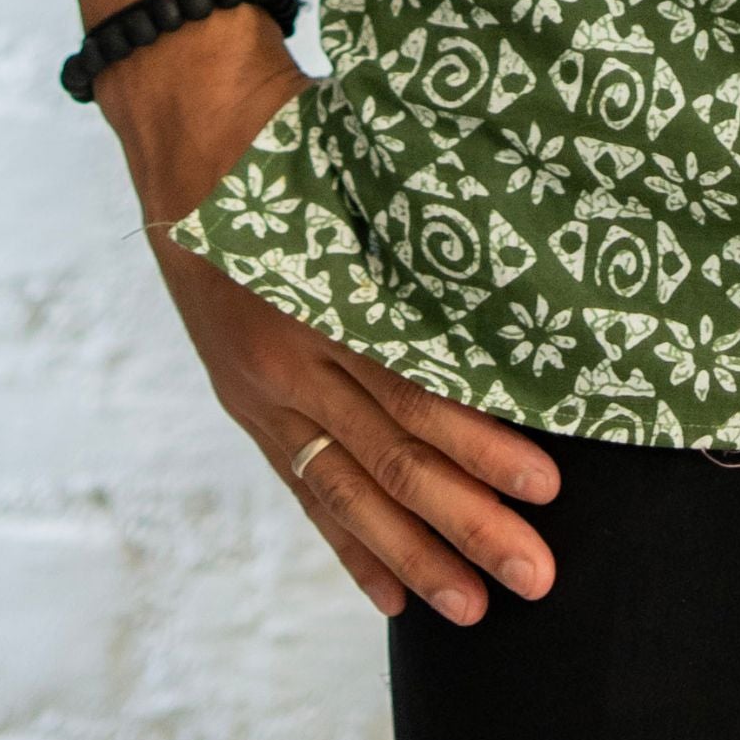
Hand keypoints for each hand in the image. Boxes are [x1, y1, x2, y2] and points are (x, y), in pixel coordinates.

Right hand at [101, 11, 560, 621]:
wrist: (192, 130)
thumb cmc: (299, 134)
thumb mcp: (366, 167)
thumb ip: (426, 231)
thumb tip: (522, 270)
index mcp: (325, 298)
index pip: (416, 391)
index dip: (482, 441)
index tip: (548, 480)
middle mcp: (290, 359)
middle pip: (393, 459)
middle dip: (470, 523)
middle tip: (538, 573)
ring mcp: (263, 391)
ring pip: (350, 492)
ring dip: (418, 555)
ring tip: (476, 609)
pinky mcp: (249, 405)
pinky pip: (306, 488)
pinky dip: (349, 544)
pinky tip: (391, 593)